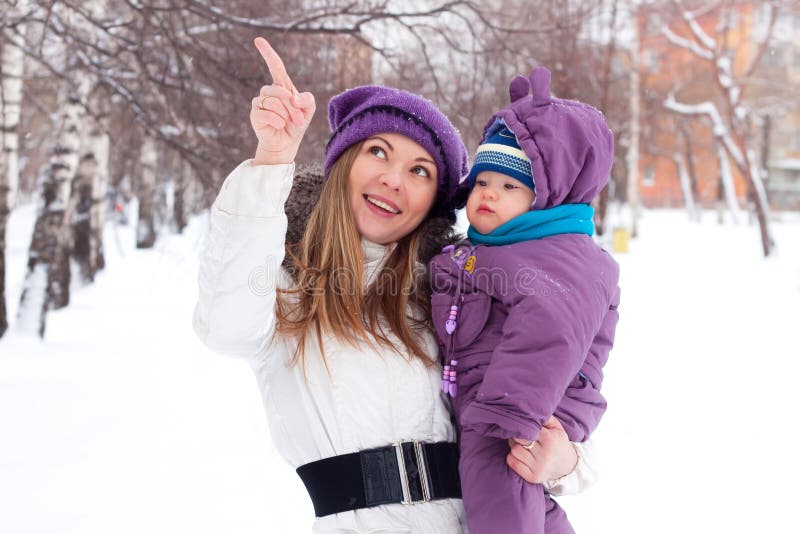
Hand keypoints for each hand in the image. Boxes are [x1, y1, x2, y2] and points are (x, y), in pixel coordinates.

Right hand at [250, 37, 315, 164]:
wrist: (287, 143)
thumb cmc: (296, 124)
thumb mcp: (308, 111)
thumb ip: (308, 100)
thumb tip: (295, 97)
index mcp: (282, 87)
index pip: (275, 66)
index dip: (267, 53)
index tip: (258, 40)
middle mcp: (269, 92)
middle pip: (280, 90)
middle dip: (292, 106)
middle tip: (299, 121)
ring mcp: (260, 102)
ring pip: (272, 101)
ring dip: (285, 114)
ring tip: (289, 124)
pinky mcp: (255, 114)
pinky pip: (265, 112)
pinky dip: (276, 120)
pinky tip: (279, 126)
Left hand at [506, 416, 577, 483]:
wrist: (567, 466)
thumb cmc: (558, 443)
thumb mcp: (557, 428)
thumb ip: (545, 417)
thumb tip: (529, 410)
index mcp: (551, 440)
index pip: (527, 429)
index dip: (523, 427)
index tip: (523, 426)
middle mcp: (545, 455)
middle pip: (518, 440)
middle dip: (518, 436)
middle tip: (522, 436)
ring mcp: (539, 468)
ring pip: (514, 451)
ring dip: (515, 447)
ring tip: (524, 447)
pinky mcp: (533, 477)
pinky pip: (512, 463)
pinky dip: (513, 458)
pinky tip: (522, 457)